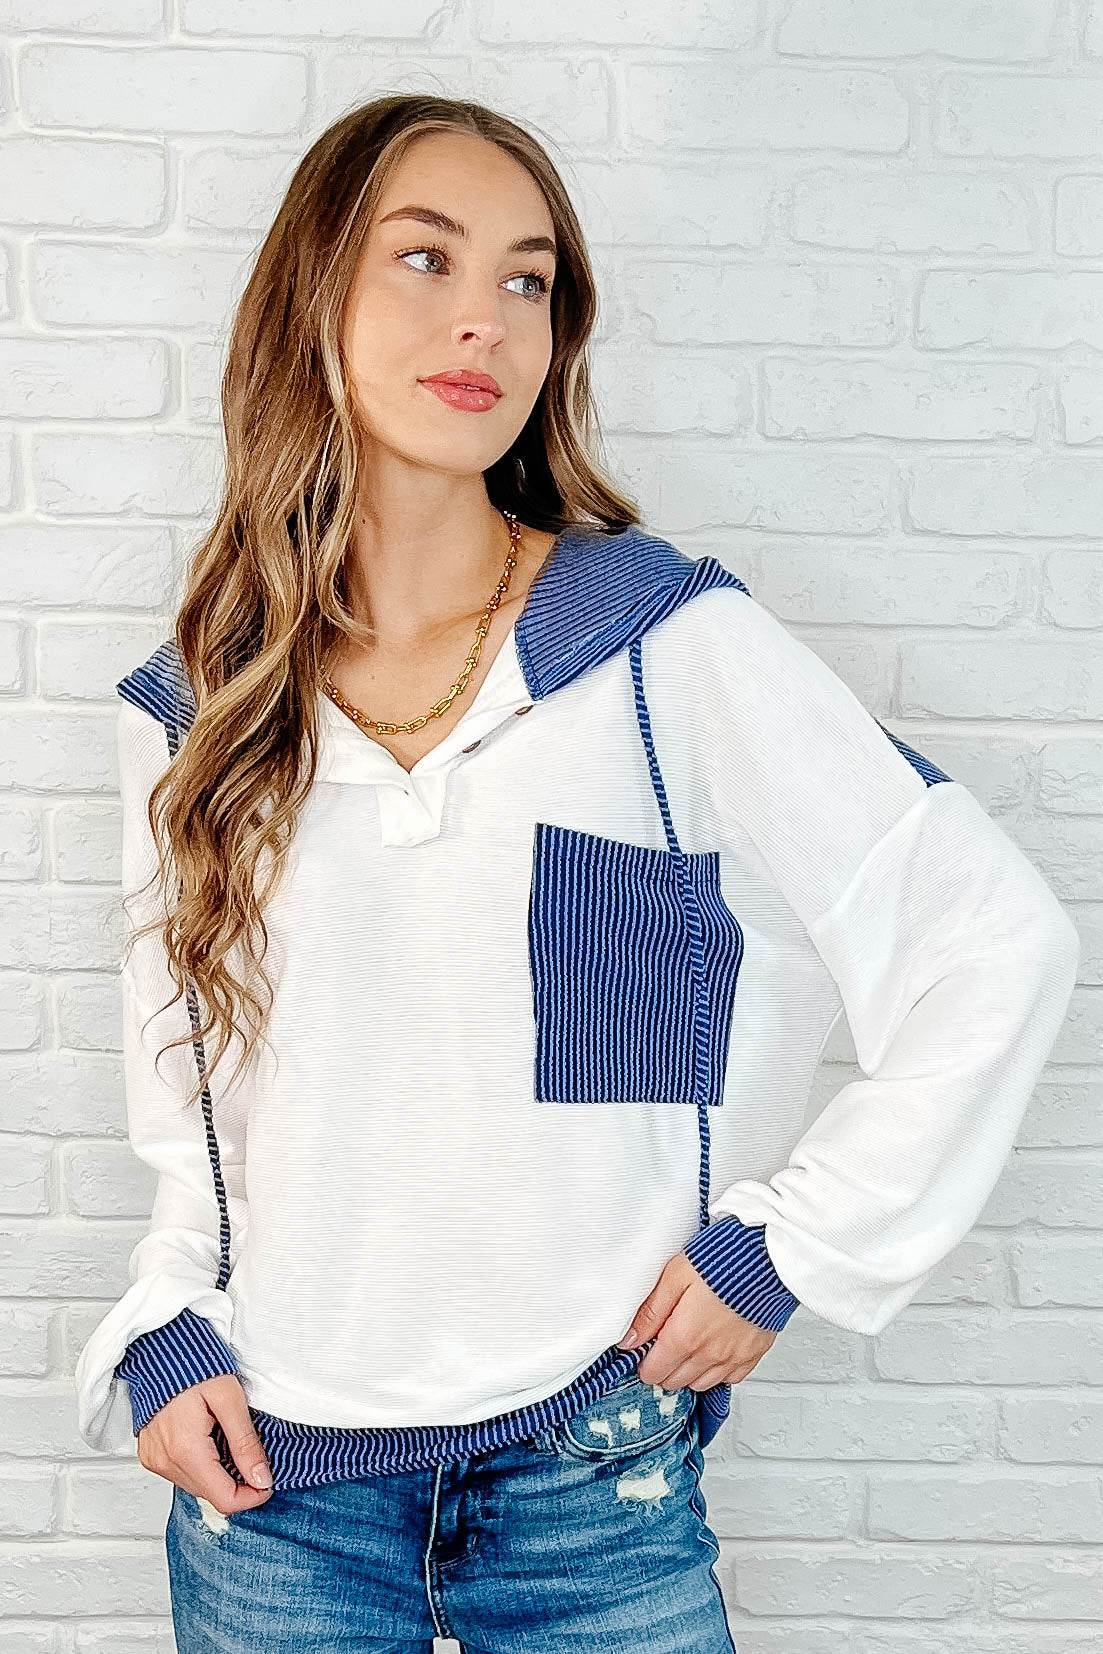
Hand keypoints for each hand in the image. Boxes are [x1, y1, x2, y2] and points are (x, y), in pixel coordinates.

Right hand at [137, 1372, 274, 1515]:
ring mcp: (154, 1460)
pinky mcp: (150, 1455)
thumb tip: (261, 1477)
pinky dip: (201, 1464)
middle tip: (252, 1454)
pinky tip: (208, 1439)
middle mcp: (165, 1461)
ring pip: (196, 1486)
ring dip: (219, 1473)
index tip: (267, 1481)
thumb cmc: (193, 1365)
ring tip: (227, 1438)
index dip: (252, 1495)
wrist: (158, 1350)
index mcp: (185, 1450)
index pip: (224, 1499)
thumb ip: (245, 1442)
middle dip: (237, 1482)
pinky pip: (181, 1473)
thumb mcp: (230, 1398)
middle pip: (211, 1495)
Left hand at [617, 1252, 778, 1389]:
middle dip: (664, 1367)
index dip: (644, 1362)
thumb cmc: (722, 1260)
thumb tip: (630, 1339)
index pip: (653, 1372)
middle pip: (675, 1381)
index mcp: (684, 1337)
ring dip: (689, 1371)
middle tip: (665, 1343)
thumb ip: (651, 1311)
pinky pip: (729, 1378)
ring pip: (701, 1384)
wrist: (767, 1258)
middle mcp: (709, 1354)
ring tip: (689, 1344)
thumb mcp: (674, 1275)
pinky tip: (714, 1350)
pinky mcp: (753, 1354)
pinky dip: (718, 1370)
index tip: (646, 1348)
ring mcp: (733, 1358)